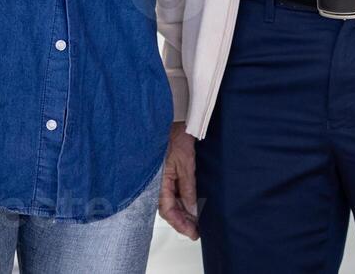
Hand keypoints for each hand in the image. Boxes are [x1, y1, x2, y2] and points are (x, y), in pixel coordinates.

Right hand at [159, 123, 198, 239]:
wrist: (174, 121)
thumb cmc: (176, 137)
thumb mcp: (186, 165)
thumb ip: (188, 188)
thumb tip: (193, 208)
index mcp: (159, 181)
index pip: (167, 210)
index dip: (180, 224)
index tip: (192, 233)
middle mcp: (157, 183)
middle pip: (168, 209)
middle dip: (182, 222)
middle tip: (196, 231)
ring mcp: (161, 179)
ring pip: (170, 203)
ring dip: (182, 213)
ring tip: (196, 222)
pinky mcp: (166, 174)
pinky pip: (172, 193)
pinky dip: (181, 202)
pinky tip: (190, 207)